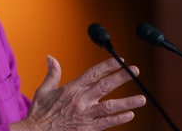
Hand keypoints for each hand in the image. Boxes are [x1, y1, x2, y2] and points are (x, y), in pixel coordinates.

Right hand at [11, 56, 146, 130]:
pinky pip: (106, 123)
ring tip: (141, 99)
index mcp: (71, 88)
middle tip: (135, 70)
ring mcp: (85, 115)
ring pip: (110, 106)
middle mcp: (80, 100)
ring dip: (127, 102)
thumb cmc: (40, 112)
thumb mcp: (43, 90)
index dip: (107, 66)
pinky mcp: (86, 128)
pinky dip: (118, 119)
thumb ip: (52, 73)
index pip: (93, 73)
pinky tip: (129, 115)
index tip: (120, 60)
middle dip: (122, 77)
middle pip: (104, 86)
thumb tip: (50, 57)